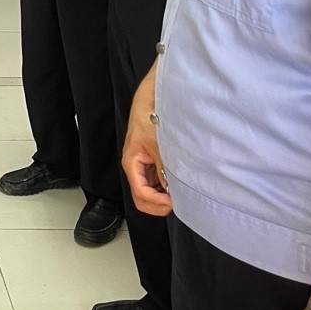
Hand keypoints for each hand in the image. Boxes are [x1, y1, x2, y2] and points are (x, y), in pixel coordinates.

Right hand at [123, 77, 172, 215]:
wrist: (149, 104)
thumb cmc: (148, 120)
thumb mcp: (158, 145)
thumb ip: (163, 168)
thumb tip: (172, 190)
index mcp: (132, 163)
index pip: (141, 193)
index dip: (157, 202)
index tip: (173, 202)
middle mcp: (135, 168)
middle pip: (141, 199)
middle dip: (157, 205)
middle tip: (176, 204)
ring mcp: (142, 167)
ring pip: (148, 194)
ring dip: (161, 198)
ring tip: (178, 195)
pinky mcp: (149, 164)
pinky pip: (154, 184)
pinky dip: (164, 190)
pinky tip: (175, 186)